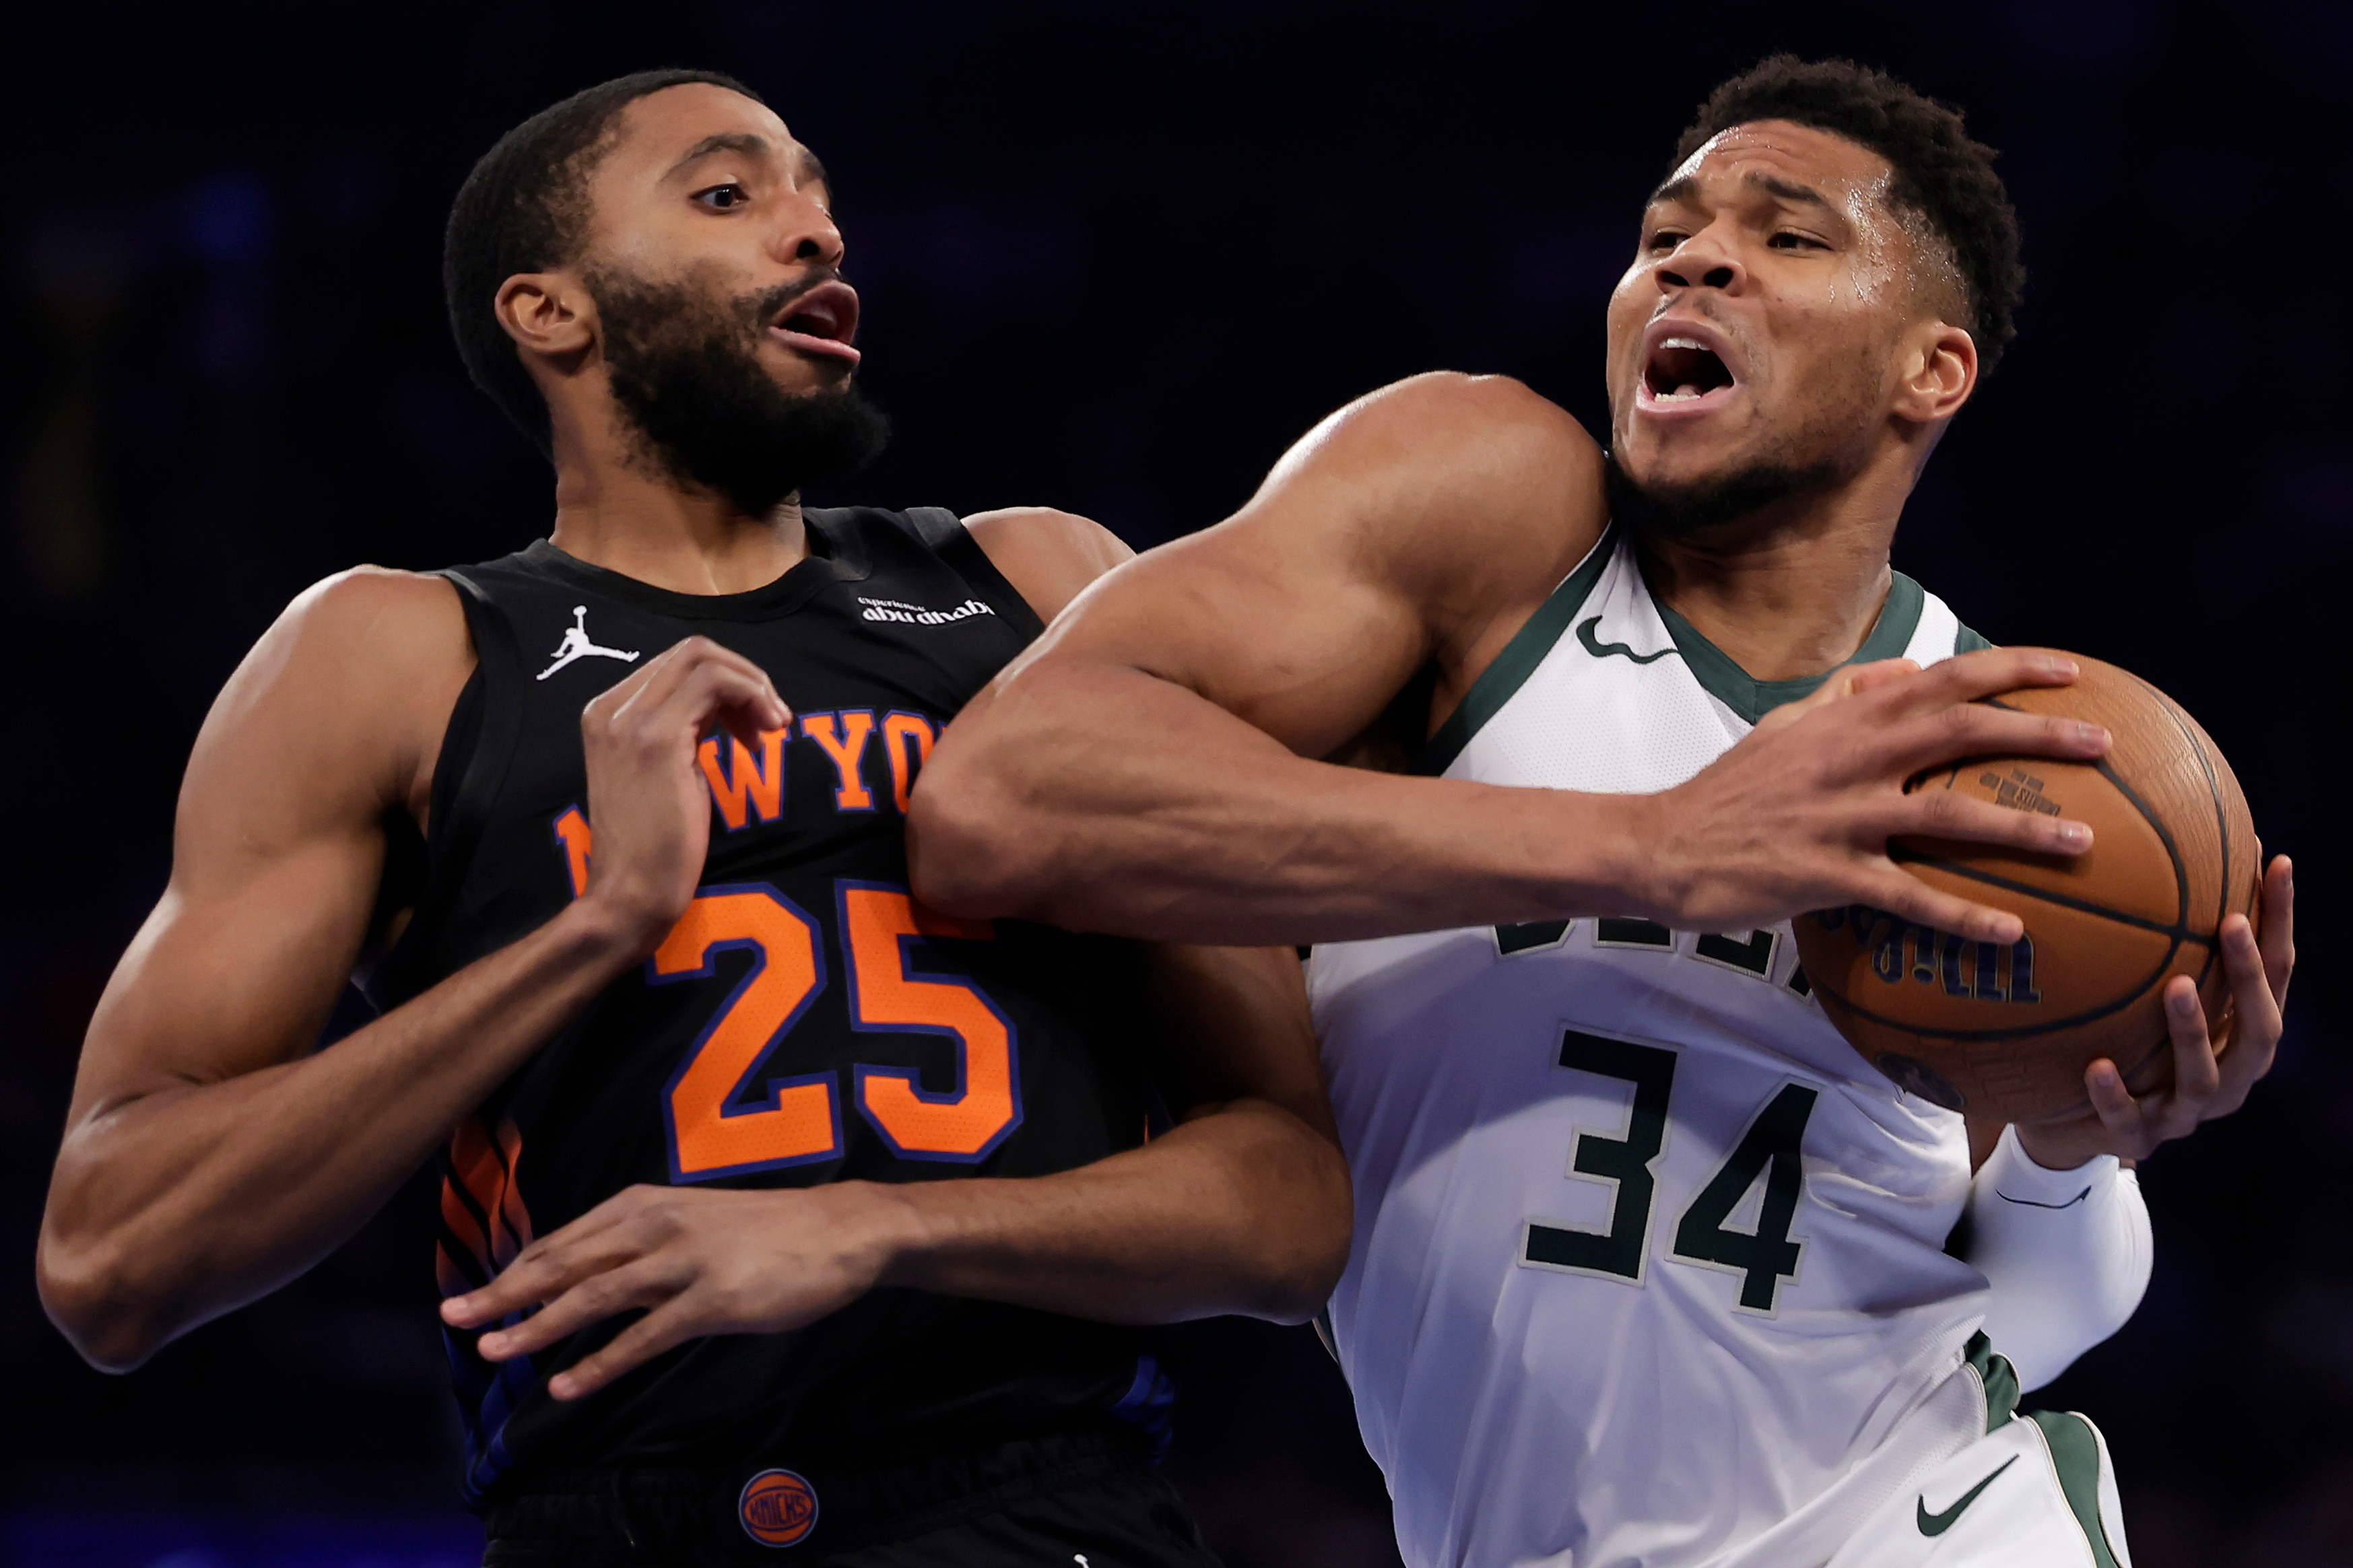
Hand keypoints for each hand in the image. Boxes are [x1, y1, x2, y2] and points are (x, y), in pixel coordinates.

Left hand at [440, 1182, 915, 1400]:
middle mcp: (655, 1226)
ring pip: (594, 1296)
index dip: (515, 1269)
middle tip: (453, 1318)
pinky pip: (645, 1336)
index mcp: (645, 1203)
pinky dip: (601, 1362)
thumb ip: (642, 1245)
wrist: (840, 1230)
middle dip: (504, 1293)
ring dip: (538, 1326)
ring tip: (492, 1353)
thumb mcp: (693, 1221)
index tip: (475, 1294)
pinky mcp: (713, 1300)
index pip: (563, 1241)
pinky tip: (567, 1384)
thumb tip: (592, 1275)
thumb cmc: (767, 1230)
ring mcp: (684, 1262)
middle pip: (564, 1263)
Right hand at [577, 639, 789, 953]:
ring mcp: (630, 720)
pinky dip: (751, 697)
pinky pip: (716, 684)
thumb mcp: (667, 770)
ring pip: (705, 659)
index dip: (727, 683)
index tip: (752, 724)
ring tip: (773, 728)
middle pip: (693, 651)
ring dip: (753, 686)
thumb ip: (684, 728)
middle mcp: (610, 707)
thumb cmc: (655, 846)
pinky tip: (764, 736)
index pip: (677, 663)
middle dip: (745, 677)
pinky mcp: (656, 739)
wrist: (629, 895)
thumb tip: (725, 704)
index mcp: (608, 712)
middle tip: (772, 720)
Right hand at [1638, 647, 2109, 943]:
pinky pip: (1907, 896)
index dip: (2010, 669)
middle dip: (2037, 734)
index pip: (1941, 678)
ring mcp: (1839, 817)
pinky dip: (1961, 914)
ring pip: (1946, 815)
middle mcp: (1850, 759)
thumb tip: (1905, 668)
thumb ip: (1844, 694)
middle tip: (2103, 746)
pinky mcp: (1826, 875)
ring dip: (2020, 828)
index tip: (2070, 671)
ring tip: (2082, 842)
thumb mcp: (1781, 725)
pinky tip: (2009, 933)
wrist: (1661, 845)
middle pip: (1959, 732)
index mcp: (1844, 720)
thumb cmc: (1727, 790)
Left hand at [2014, 855, 2293, 1168]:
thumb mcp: (2146, 989)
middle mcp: (2229, 1077)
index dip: (2280, 919)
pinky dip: (2114, 1093)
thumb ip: (2165, 941)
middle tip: (2228, 924)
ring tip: (2175, 987)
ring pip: (2203, 1079)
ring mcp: (2185, 1113)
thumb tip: (2164, 837)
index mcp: (2241, 1035)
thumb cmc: (2123, 1039)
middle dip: (2249, 977)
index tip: (2276, 860)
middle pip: (2261, 1029)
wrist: (2071, 1124)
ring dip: (2193, 1031)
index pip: (2276, 972)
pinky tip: (2096, 1065)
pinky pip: (2127, 1119)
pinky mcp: (2137, 1141)